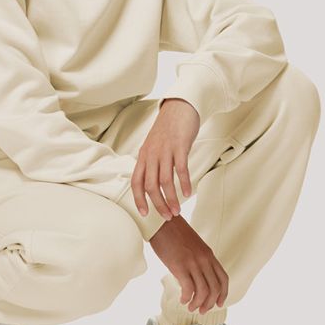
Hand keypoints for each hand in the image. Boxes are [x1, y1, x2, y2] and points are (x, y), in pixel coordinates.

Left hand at [131, 98, 198, 220]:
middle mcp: (151, 154)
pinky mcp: (179, 146)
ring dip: (171, 198)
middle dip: (158, 204)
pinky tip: (188, 193)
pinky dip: (184, 183)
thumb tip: (152, 185)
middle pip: (150, 185)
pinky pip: (181, 169)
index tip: (145, 214)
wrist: (179, 107)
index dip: (139, 199)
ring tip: (177, 210)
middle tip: (167, 216)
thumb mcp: (153, 146)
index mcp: (143, 156)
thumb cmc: (168, 130)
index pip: (136, 182)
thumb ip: (151, 163)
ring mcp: (165, 150)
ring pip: (165, 180)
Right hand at [149, 215, 228, 313]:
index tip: (218, 303)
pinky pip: (189, 289)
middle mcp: (204, 259)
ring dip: (198, 303)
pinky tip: (182, 300)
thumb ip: (198, 259)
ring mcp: (193, 263)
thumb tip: (196, 276)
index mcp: (208, 254)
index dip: (223, 294)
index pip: (223, 278)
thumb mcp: (192, 245)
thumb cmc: (173, 233)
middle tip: (202, 310)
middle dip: (210, 303)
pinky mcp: (180, 266)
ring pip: (203, 291)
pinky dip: (187, 298)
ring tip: (190, 307)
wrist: (160, 222)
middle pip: (215, 288)